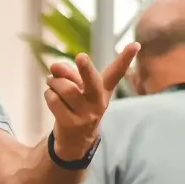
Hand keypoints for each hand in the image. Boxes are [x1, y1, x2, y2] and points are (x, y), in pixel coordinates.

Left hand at [44, 44, 137, 159]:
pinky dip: (48, 94)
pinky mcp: (70, 123)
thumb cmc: (77, 105)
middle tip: (81, 57)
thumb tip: (54, 66)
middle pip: (92, 82)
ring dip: (54, 82)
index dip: (126, 58)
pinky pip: (54, 100)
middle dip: (86, 69)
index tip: (136, 44)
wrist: (75, 139)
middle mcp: (98, 102)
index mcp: (104, 90)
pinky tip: (51, 96)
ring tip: (52, 82)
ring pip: (65, 88)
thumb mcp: (77, 89)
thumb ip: (67, 74)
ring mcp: (85, 114)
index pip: (117, 72)